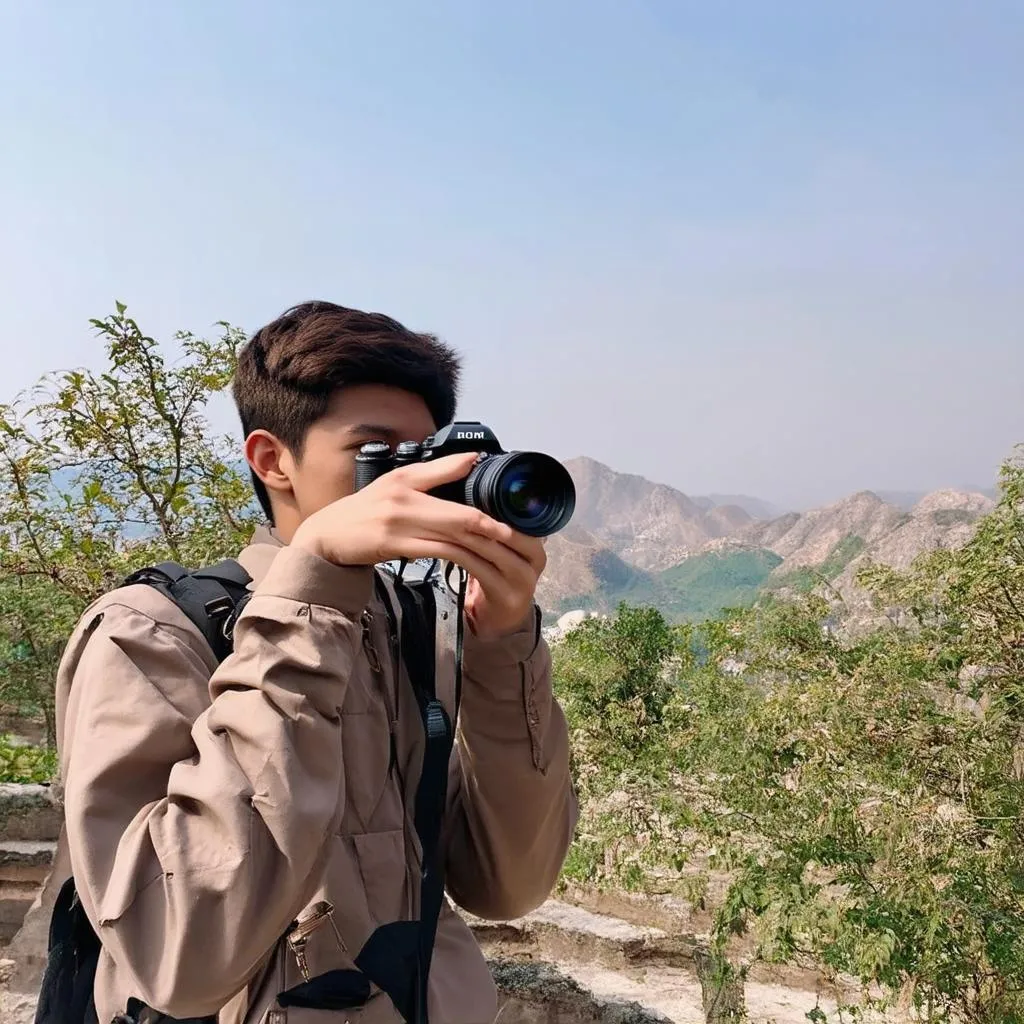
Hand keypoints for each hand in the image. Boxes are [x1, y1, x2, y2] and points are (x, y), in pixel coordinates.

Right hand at [292, 453, 543, 636]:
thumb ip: (436, 472)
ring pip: (449, 535)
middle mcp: (403, 499)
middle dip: (491, 527)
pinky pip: (433, 552)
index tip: (510, 505)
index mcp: (407, 479)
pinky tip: (472, 561)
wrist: (327, 536)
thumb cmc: (366, 510)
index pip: (454, 480)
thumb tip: (473, 458)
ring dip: (478, 546)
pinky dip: (455, 556)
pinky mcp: (392, 546)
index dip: (482, 490)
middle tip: (517, 536)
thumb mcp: (398, 483)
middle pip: (460, 515)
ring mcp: (397, 524)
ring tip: (502, 552)